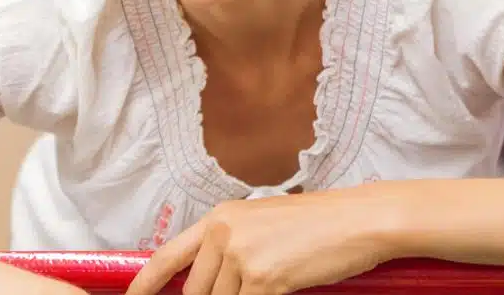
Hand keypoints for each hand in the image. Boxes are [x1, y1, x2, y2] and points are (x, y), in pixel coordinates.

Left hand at [126, 188, 395, 294]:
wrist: (357, 220)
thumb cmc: (317, 224)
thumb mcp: (262, 224)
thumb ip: (231, 247)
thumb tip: (211, 280)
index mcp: (220, 217)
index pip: (168, 255)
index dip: (146, 283)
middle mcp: (224, 234)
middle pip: (195, 292)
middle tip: (237, 293)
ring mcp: (242, 257)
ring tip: (263, 289)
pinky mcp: (264, 280)